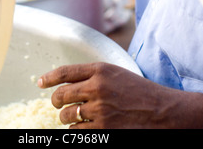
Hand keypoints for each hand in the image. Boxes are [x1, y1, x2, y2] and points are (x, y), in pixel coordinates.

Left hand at [38, 62, 168, 128]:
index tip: (40, 83)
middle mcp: (96, 88)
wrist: (163, 111)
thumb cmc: (139, 91)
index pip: (65, 72)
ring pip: (67, 116)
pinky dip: (77, 131)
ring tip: (73, 117)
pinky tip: (84, 128)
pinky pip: (77, 133)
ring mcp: (99, 110)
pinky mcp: (103, 130)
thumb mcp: (116, 74)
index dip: (49, 78)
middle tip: (58, 105)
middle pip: (61, 95)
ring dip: (66, 119)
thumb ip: (93, 75)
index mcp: (100, 70)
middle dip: (56, 102)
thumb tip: (68, 83)